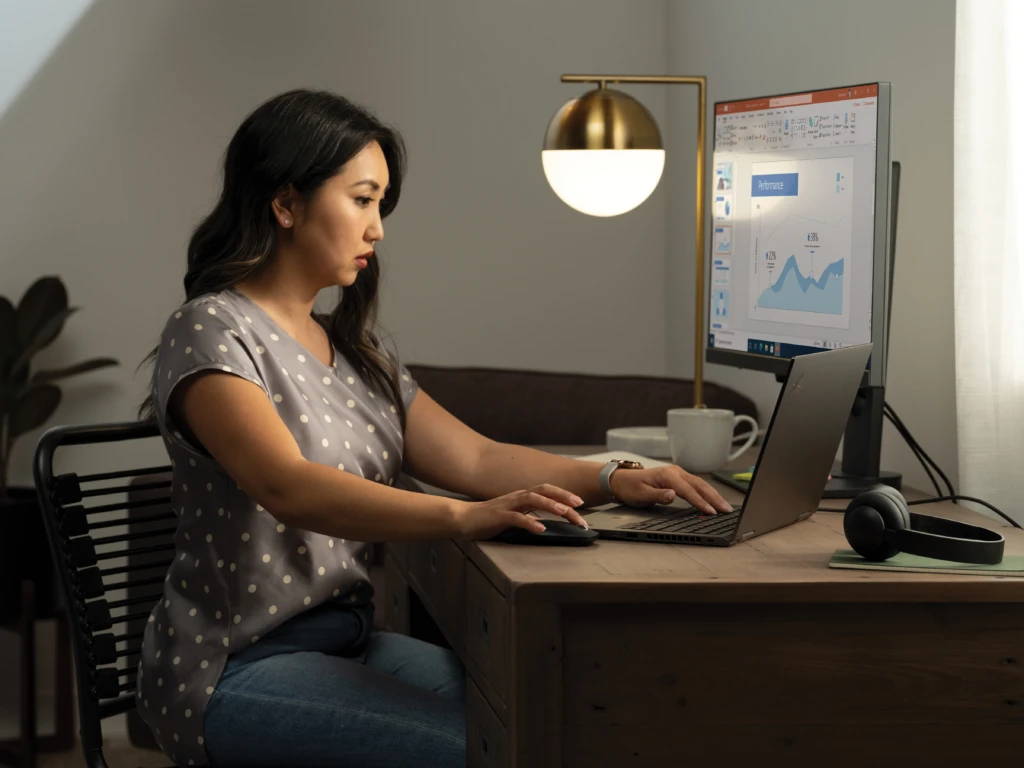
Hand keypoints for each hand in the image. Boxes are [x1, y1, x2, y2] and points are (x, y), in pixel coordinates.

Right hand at [452, 484, 587, 539]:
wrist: (463, 518)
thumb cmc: (488, 519)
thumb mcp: (513, 517)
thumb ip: (528, 516)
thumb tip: (544, 523)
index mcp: (522, 497)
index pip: (547, 491)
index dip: (564, 495)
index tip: (580, 504)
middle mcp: (517, 497)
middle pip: (544, 490)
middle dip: (563, 496)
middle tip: (580, 506)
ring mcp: (508, 505)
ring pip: (533, 500)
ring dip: (550, 505)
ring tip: (565, 512)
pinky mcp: (499, 516)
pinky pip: (516, 518)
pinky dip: (530, 522)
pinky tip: (540, 528)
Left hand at [609, 465, 732, 514]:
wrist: (622, 480)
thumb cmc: (630, 488)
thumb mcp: (640, 495)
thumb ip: (658, 496)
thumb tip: (673, 495)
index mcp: (667, 475)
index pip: (687, 490)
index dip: (700, 502)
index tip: (711, 512)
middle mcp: (675, 472)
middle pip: (699, 485)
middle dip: (714, 497)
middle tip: (727, 509)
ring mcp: (678, 473)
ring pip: (700, 484)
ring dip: (713, 495)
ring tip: (725, 506)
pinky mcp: (678, 478)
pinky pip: (696, 485)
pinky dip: (707, 492)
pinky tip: (714, 499)